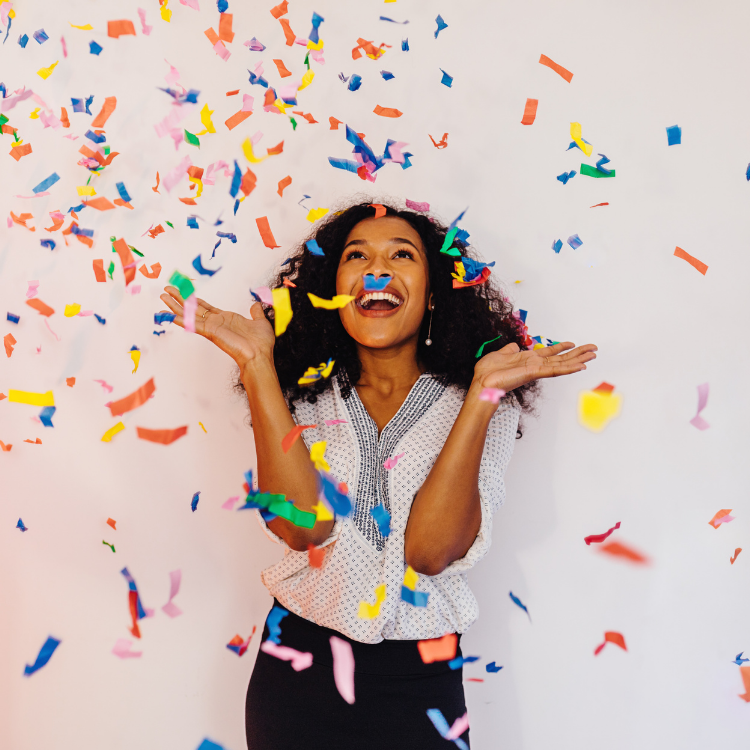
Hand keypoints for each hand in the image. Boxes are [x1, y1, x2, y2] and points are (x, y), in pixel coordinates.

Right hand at [159, 286, 274, 372]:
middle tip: (167, 290)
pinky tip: (170, 315)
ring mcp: (212, 328)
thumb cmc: (261, 344)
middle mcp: (216, 323)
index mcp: (225, 319)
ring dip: (176, 306)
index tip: (184, 291)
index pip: (205, 307)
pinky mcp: (211, 332)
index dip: (194, 299)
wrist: (260, 356)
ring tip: (163, 296)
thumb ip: (256, 313)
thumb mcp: (260, 322)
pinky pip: (193, 324)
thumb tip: (256, 304)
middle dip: (180, 299)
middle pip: (193, 308)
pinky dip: (182, 319)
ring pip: (190, 314)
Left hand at [473, 341, 597, 392]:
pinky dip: (568, 368)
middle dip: (577, 353)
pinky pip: (554, 370)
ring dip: (578, 359)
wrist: (482, 383)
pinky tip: (580, 365)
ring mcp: (536, 369)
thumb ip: (509, 350)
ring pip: (562, 364)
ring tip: (593, 355)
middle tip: (594, 349)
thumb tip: (514, 345)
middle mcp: (535, 365)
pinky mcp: (534, 373)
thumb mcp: (500, 354)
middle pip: (561, 358)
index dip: (562, 348)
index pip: (550, 353)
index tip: (573, 344)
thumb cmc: (488, 372)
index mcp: (528, 359)